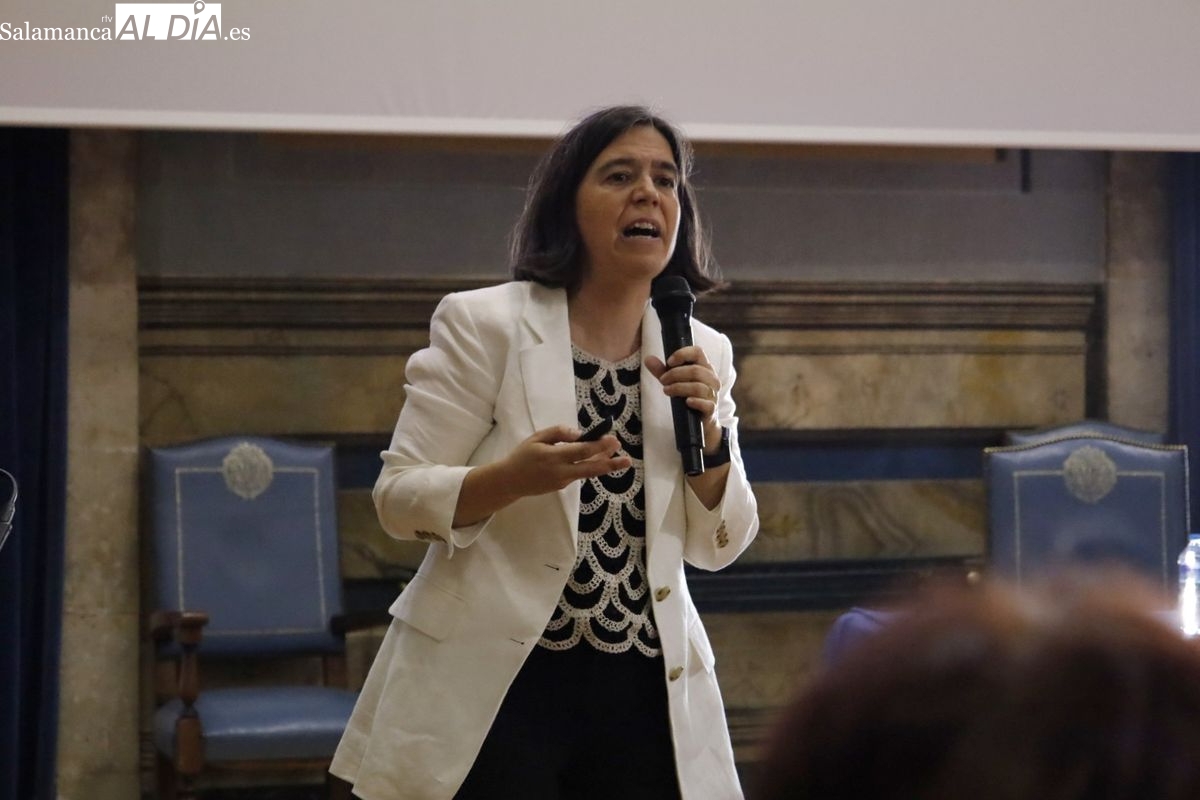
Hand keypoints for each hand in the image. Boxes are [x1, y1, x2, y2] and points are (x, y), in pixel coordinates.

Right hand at [500, 424, 630, 497]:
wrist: (511, 481)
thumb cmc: (523, 455)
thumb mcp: (537, 438)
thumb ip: (558, 433)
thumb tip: (579, 434)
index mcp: (553, 457)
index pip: (581, 451)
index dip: (599, 445)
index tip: (613, 439)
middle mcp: (561, 471)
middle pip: (590, 469)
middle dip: (610, 464)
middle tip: (627, 460)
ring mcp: (563, 481)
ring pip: (587, 472)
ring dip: (603, 464)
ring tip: (620, 458)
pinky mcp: (563, 486)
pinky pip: (579, 473)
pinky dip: (590, 465)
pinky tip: (598, 457)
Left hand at [644, 346, 721, 448]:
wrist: (699, 422)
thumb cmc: (687, 396)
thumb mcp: (673, 382)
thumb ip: (661, 371)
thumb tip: (648, 359)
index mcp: (704, 368)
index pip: (698, 352)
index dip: (683, 354)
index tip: (669, 362)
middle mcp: (712, 379)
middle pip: (696, 370)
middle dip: (675, 374)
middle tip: (663, 380)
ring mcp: (713, 395)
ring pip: (699, 387)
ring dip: (679, 387)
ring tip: (667, 391)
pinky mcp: (711, 410)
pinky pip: (706, 404)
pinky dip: (696, 401)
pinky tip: (686, 402)